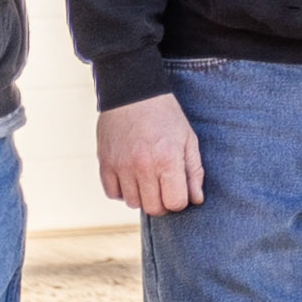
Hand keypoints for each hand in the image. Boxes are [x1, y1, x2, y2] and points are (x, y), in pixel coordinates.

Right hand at [98, 94, 203, 214]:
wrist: (133, 93)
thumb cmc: (166, 116)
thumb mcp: (188, 139)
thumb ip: (194, 171)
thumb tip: (196, 200)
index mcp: (168, 159)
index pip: (175, 203)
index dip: (180, 200)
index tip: (179, 189)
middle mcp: (143, 166)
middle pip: (154, 208)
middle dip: (162, 202)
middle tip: (164, 186)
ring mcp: (121, 166)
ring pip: (133, 203)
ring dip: (142, 196)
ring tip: (147, 178)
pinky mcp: (105, 163)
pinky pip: (112, 193)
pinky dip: (122, 191)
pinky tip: (131, 177)